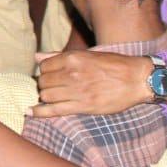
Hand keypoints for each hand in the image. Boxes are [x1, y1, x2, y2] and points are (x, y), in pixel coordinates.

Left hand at [31, 51, 153, 117]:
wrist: (137, 79)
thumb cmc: (113, 64)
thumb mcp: (87, 54)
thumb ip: (59, 56)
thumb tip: (36, 56)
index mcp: (72, 58)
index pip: (44, 66)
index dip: (45, 71)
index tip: (51, 75)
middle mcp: (72, 73)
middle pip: (43, 81)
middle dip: (45, 84)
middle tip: (53, 87)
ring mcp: (77, 91)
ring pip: (46, 95)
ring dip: (46, 96)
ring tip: (54, 96)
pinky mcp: (83, 106)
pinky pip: (54, 110)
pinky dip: (40, 112)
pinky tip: (30, 112)